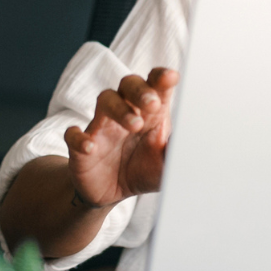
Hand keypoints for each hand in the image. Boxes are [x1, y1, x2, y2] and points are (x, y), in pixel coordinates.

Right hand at [63, 68, 178, 207]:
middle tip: (153, 103)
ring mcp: (101, 127)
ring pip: (105, 100)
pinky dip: (79, 138)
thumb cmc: (142, 170)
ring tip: (134, 125)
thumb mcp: (166, 165)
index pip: (154, 85)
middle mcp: (125, 113)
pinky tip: (90, 146)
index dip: (161, 78)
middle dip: (140, 90)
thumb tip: (197, 144)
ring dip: (119, 109)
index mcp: (149, 113)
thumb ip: (179, 151)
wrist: (112, 193)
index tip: (171, 77)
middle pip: (129, 85)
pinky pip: (73, 134)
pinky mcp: (80, 146)